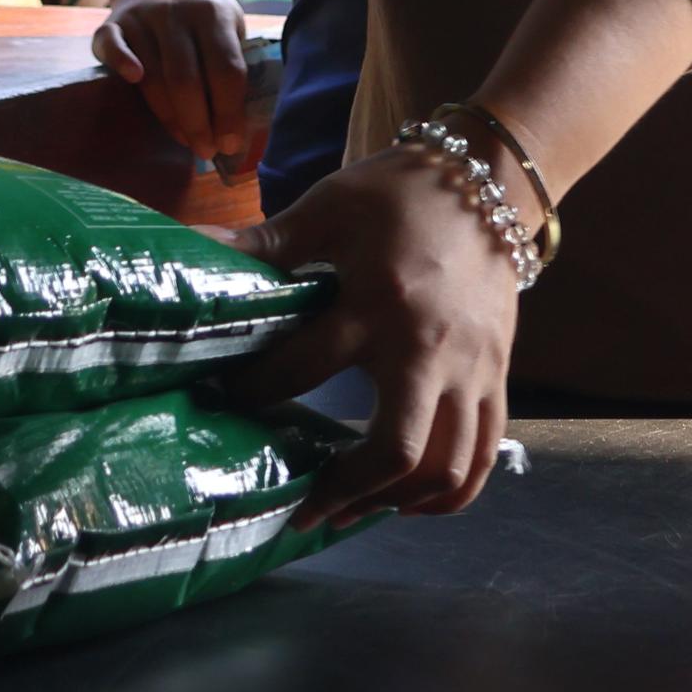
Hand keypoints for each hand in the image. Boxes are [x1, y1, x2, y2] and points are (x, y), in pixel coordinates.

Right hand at [94, 0, 258, 169]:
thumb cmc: (204, 15)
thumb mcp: (230, 25)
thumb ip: (233, 64)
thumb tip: (239, 130)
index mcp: (213, 14)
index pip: (226, 70)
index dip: (229, 112)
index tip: (230, 144)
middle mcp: (176, 12)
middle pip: (186, 79)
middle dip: (198, 123)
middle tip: (206, 151)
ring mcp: (141, 16)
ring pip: (153, 76)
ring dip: (169, 116)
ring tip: (185, 140)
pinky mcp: (111, 24)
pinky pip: (112, 47)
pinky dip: (121, 63)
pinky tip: (135, 81)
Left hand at [223, 145, 519, 527]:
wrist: (487, 180)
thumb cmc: (397, 194)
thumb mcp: (327, 208)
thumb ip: (265, 242)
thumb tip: (194, 250)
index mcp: (376, 302)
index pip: (303, 366)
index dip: (255, 390)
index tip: (224, 402)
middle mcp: (428, 347)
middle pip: (396, 450)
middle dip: (344, 490)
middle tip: (304, 508)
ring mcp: (472, 369)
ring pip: (446, 465)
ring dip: (399, 501)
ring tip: (353, 511)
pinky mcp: (498, 375)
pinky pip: (484, 452)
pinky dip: (452, 490)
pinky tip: (413, 501)